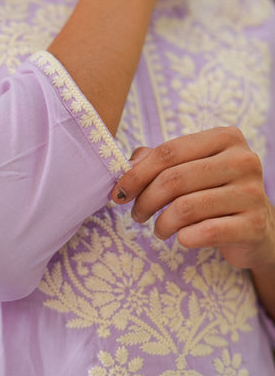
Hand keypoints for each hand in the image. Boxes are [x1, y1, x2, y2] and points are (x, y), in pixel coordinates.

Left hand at [112, 127, 274, 272]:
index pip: (168, 152)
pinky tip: (181, 238)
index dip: (137, 174)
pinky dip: (183, 238)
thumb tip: (129, 164)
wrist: (256, 227)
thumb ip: (158, 159)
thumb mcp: (189, 167)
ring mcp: (252, 192)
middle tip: (137, 215)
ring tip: (159, 229)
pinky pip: (204, 232)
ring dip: (161, 223)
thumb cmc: (214, 192)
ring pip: (185, 208)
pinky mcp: (254, 225)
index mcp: (225, 137)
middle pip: (174, 179)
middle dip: (145, 201)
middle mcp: (243, 160)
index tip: (119, 192)